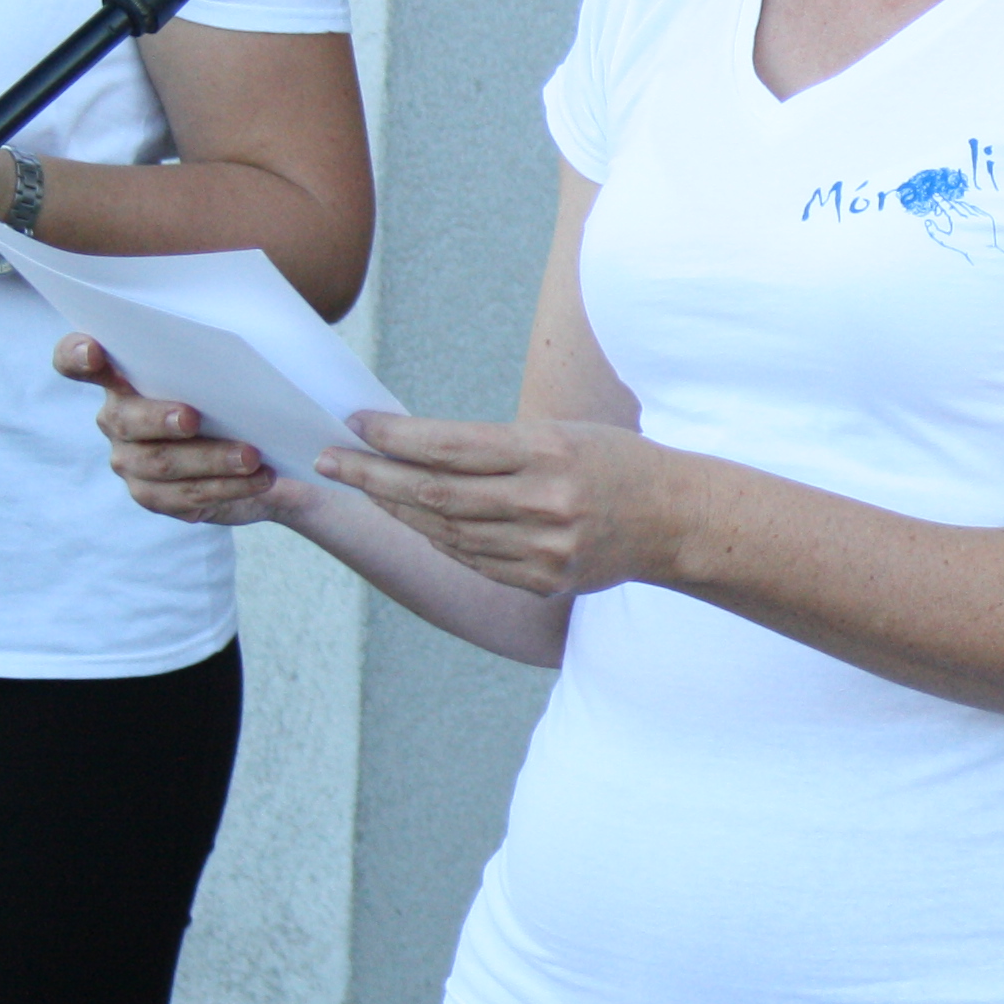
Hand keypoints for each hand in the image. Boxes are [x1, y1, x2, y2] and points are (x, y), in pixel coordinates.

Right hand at [57, 335, 308, 528]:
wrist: (259, 455)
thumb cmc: (236, 398)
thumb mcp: (228, 372)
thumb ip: (216, 358)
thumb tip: (246, 341)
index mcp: (123, 377)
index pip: (76, 360)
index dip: (75, 355)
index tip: (92, 351)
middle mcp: (118, 419)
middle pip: (127, 420)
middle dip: (160, 419)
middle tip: (192, 418)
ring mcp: (132, 461)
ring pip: (162, 463)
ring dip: (211, 459)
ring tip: (250, 456)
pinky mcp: (155, 496)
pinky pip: (187, 495)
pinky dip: (228, 486)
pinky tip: (260, 478)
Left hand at [315, 410, 684, 597]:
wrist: (674, 519)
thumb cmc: (612, 462)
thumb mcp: (561, 432)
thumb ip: (495, 444)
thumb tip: (413, 445)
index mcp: (549, 452)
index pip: (449, 445)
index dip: (393, 436)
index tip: (355, 423)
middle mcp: (544, 502)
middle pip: (433, 491)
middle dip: (371, 475)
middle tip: (329, 460)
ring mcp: (543, 548)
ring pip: (444, 530)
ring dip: (394, 507)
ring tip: (362, 486)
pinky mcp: (542, 580)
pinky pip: (469, 559)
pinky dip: (433, 536)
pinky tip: (410, 518)